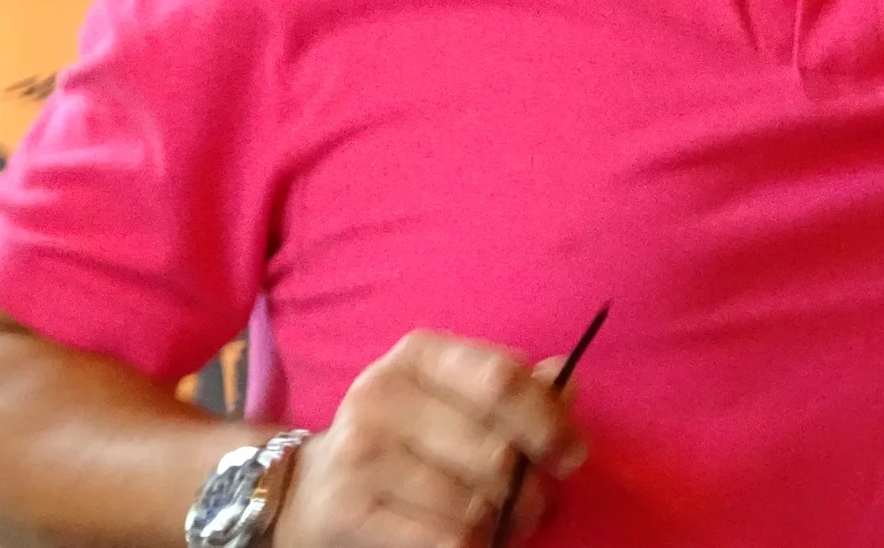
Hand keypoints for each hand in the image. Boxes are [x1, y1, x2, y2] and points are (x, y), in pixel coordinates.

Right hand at [277, 331, 584, 547]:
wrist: (310, 488)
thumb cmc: (405, 436)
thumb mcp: (453, 398)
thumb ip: (514, 388)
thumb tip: (566, 381)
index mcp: (420, 354)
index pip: (501, 380)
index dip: (548, 422)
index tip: (573, 456)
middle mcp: (383, 393)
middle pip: (493, 449)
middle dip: (530, 486)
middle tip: (539, 503)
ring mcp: (359, 452)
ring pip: (473, 502)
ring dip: (504, 522)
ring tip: (505, 521)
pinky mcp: (348, 509)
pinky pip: (444, 539)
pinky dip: (471, 545)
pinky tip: (471, 538)